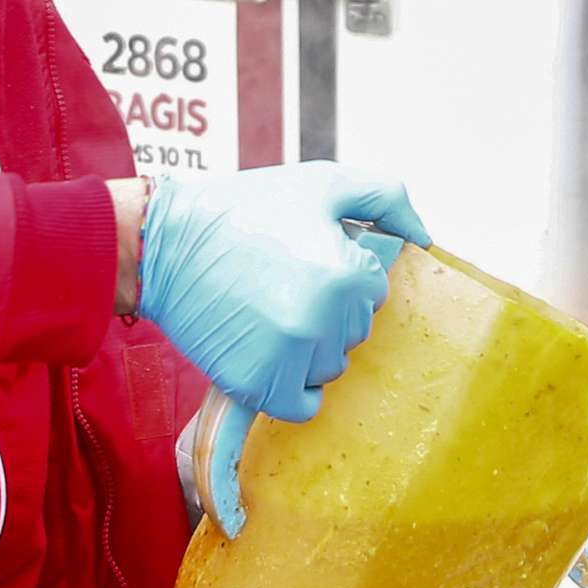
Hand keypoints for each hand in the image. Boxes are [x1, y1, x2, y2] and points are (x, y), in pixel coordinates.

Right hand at [138, 158, 425, 427]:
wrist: (164, 244)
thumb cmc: (244, 209)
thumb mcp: (322, 183)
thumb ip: (385, 198)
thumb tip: (423, 236)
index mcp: (342, 274)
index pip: (373, 289)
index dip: (342, 268)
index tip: (305, 255)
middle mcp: (320, 322)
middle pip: (355, 330)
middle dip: (330, 307)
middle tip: (283, 279)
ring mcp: (286, 358)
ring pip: (331, 365)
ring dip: (312, 345)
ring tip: (271, 309)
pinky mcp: (256, 384)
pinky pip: (303, 404)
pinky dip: (294, 385)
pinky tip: (273, 352)